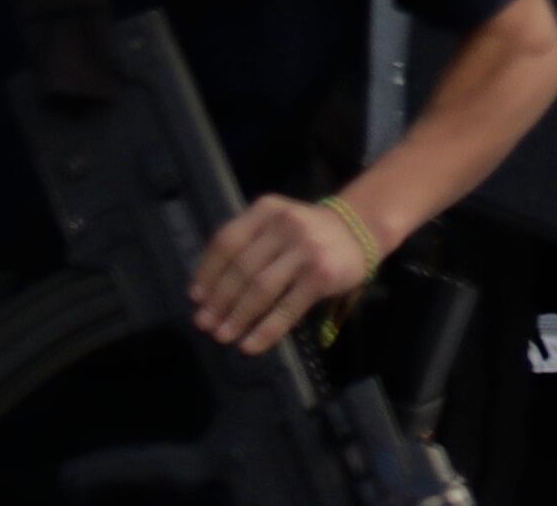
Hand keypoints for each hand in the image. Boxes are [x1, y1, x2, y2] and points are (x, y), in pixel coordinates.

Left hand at [190, 191, 372, 355]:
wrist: (360, 230)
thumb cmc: (309, 233)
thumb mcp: (277, 223)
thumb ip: (248, 245)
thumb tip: (207, 291)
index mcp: (266, 210)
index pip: (226, 241)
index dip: (207, 272)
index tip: (196, 298)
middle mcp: (285, 224)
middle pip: (241, 268)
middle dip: (218, 301)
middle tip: (205, 324)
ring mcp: (305, 249)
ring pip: (260, 289)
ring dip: (237, 317)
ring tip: (223, 335)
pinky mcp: (321, 275)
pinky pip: (286, 308)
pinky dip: (265, 330)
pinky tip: (250, 345)